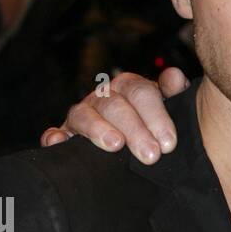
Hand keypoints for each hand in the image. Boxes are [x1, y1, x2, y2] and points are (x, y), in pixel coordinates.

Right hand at [40, 67, 188, 162]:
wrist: (136, 145)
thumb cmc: (153, 126)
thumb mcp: (168, 109)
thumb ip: (174, 94)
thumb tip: (175, 76)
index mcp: (129, 87)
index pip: (140, 93)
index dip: (156, 116)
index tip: (169, 143)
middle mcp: (103, 97)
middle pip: (114, 106)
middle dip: (134, 130)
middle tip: (151, 155)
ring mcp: (82, 115)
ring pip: (83, 115)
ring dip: (97, 129)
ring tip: (115, 145)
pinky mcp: (65, 136)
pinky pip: (55, 133)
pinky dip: (54, 137)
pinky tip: (58, 142)